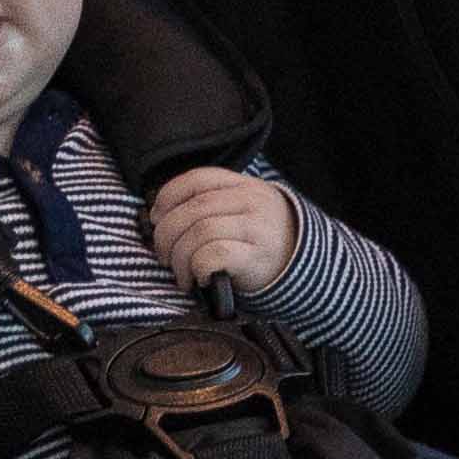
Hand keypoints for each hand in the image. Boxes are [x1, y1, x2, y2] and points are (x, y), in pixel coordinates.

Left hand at [151, 161, 297, 295]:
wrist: (303, 267)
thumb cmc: (262, 241)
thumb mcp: (244, 211)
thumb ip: (212, 205)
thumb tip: (160, 217)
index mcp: (244, 186)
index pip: (197, 180)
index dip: (167, 197)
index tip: (155, 218)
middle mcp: (251, 202)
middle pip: (192, 209)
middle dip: (167, 235)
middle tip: (164, 255)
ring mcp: (255, 228)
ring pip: (199, 232)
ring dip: (179, 257)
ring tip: (181, 272)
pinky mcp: (255, 257)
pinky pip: (213, 255)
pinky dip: (197, 268)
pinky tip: (198, 278)